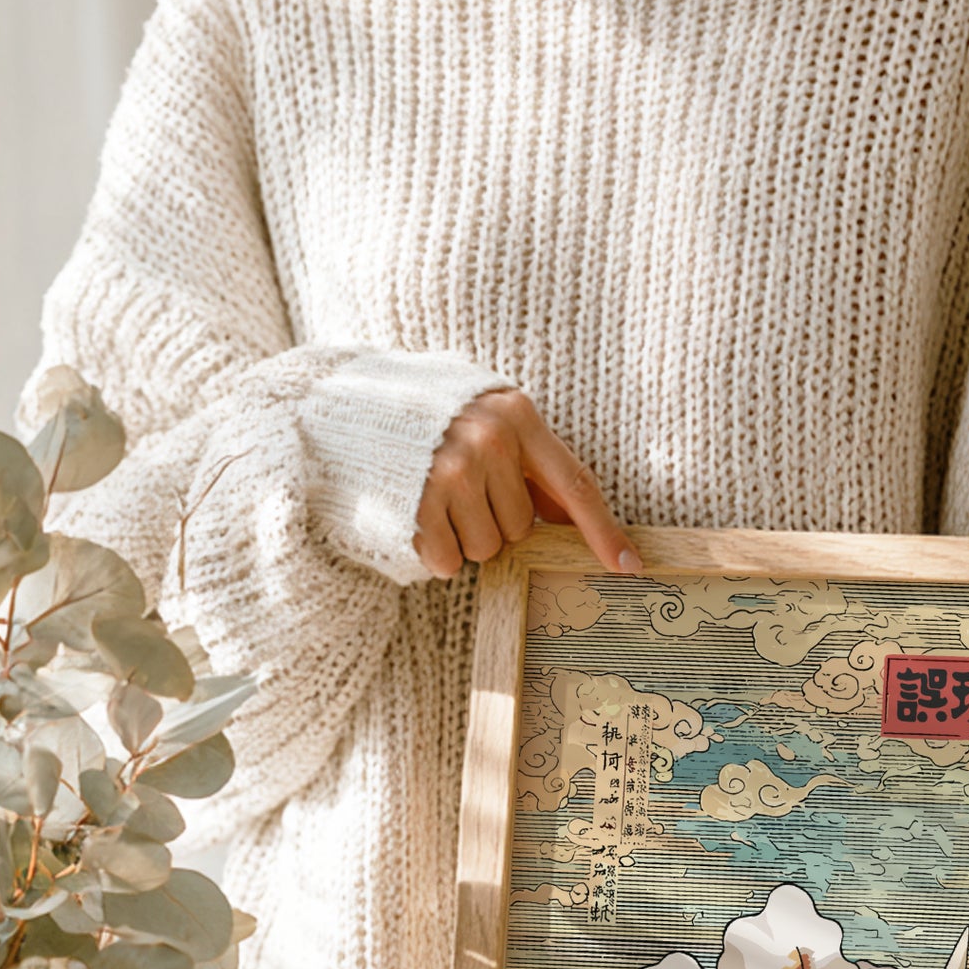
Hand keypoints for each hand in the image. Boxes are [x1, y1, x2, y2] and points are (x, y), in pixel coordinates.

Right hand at [415, 389, 640, 579]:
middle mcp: (490, 441)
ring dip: (463, 538)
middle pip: (522, 527)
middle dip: (495, 522)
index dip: (604, 531)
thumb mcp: (483, 417)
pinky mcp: (418, 503)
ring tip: (433, 499)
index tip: (630, 566)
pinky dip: (435, 552)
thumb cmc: (422, 415)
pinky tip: (415, 516)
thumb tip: (570, 516)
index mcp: (517, 415)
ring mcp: (452, 472)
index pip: (576, 484)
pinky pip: (449, 561)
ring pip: (488, 549)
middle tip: (458, 491)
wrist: (338, 402)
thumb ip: (528, 460)